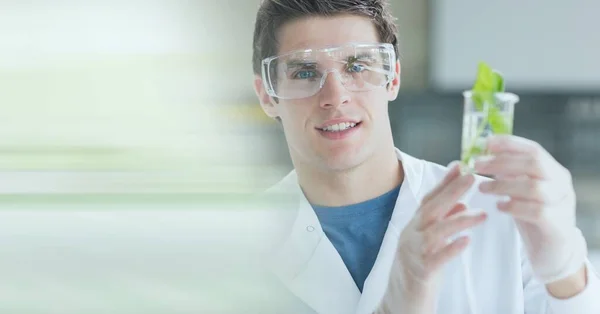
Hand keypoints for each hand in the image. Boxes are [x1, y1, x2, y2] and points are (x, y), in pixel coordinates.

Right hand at [377, 162, 486, 312]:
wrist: (400, 303)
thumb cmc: (417, 272)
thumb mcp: (429, 244)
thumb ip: (442, 224)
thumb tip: (461, 205)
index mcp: (413, 227)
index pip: (428, 199)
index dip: (444, 182)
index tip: (460, 166)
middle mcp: (410, 236)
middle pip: (431, 209)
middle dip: (452, 192)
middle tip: (472, 177)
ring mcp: (413, 254)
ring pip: (435, 232)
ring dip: (459, 221)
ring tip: (482, 215)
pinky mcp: (420, 273)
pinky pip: (436, 259)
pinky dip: (451, 249)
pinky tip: (466, 242)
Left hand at [475, 135, 587, 283]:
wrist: (553, 250)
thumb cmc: (532, 215)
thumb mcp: (521, 190)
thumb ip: (509, 174)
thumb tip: (482, 157)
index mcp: (554, 171)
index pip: (534, 150)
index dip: (510, 144)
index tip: (486, 143)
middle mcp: (561, 184)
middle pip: (533, 164)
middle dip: (501, 162)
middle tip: (477, 165)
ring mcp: (563, 204)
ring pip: (533, 187)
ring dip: (503, 185)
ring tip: (482, 188)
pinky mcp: (558, 225)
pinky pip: (536, 211)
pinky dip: (514, 206)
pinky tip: (499, 207)